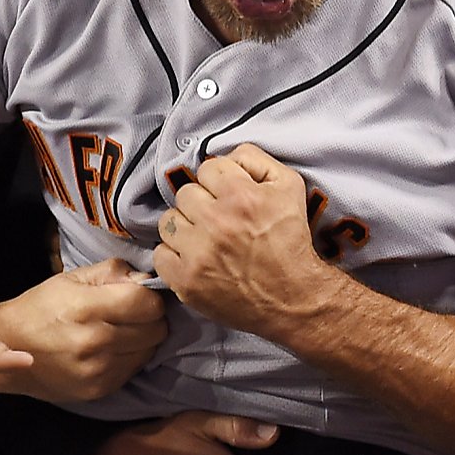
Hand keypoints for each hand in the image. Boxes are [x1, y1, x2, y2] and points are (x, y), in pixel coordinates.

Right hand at [0, 258, 166, 403]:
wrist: (8, 347)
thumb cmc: (41, 308)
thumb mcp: (71, 279)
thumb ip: (111, 273)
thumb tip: (146, 278)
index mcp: (85, 308)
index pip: (148, 303)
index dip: (150, 295)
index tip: (140, 294)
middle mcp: (93, 343)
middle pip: (156, 329)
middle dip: (150, 317)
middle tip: (133, 312)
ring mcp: (97, 371)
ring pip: (150, 350)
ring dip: (143, 339)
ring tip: (121, 331)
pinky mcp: (98, 389)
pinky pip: (134, 369)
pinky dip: (130, 357)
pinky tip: (111, 349)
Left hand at [154, 144, 334, 335]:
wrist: (293, 298)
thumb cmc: (292, 240)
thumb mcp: (290, 186)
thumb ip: (256, 160)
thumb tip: (227, 156)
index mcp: (241, 196)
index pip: (207, 168)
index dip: (220, 181)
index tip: (229, 196)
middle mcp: (216, 222)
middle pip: (185, 194)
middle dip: (201, 203)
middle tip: (218, 219)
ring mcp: (198, 253)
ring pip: (168, 222)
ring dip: (184, 227)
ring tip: (203, 238)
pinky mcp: (187, 281)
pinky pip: (160, 255)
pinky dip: (174, 255)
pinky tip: (193, 258)